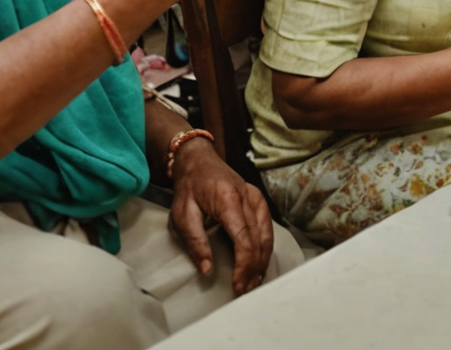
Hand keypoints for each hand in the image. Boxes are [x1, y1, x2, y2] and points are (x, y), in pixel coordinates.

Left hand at [168, 138, 274, 293]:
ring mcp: (257, 199)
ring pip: (267, 236)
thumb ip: (195, 241)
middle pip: (259, 240)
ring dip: (261, 262)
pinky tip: (258, 265)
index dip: (244, 264)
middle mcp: (249, 198)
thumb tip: (207, 269)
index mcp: (228, 200)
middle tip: (244, 291)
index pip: (244, 237)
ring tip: (252, 283)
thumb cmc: (189, 187)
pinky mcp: (259, 202)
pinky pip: (267, 229)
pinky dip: (264, 250)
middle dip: (253, 269)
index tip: (238, 284)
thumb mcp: (182, 214)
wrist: (199, 160)